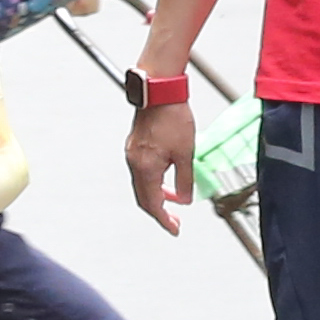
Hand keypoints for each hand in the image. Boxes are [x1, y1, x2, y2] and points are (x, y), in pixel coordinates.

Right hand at [124, 87, 197, 232]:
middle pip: (144, 197)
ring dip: (158, 194)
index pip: (153, 204)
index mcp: (146, 168)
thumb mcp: (186, 153)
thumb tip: (184, 200)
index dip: (164, 220)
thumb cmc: (173, 116)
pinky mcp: (136, 144)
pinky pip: (142, 171)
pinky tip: (167, 176)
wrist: (160, 90)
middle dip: (160, 211)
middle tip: (174, 220)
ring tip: (175, 198)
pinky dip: (154, 180)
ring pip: (142, 184)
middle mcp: (135, 162)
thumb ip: (184, 180)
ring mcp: (133, 153)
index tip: (175, 229)